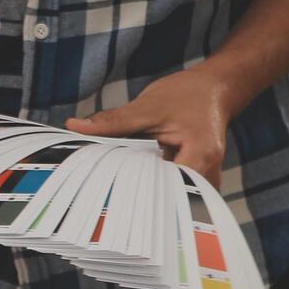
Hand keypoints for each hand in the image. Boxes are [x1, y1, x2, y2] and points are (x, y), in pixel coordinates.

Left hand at [63, 66, 243, 186]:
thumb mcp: (147, 106)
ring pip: (167, 196)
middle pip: (165, 197)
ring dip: (142, 191)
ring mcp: (204, 181)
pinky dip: (150, 185)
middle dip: (134, 195)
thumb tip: (75, 126)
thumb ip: (113, 121)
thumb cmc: (186, 95)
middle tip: (102, 194)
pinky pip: (170, 190)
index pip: (165, 189)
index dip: (134, 194)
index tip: (105, 194)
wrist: (214, 91)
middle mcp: (208, 175)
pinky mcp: (194, 181)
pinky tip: (130, 181)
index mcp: (201, 155)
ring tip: (114, 188)